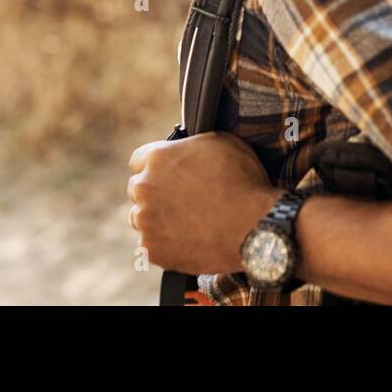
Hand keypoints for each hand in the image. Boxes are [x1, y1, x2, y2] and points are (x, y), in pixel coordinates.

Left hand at [127, 132, 283, 274]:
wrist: (254, 227)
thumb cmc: (244, 182)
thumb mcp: (222, 142)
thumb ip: (192, 144)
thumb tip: (188, 146)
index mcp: (158, 157)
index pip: (139, 160)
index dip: (156, 167)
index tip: (168, 176)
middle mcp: (145, 186)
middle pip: (138, 189)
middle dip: (155, 193)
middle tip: (181, 201)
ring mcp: (146, 220)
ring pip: (141, 218)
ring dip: (156, 219)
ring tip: (185, 223)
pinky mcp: (152, 249)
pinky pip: (151, 246)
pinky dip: (165, 245)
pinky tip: (187, 240)